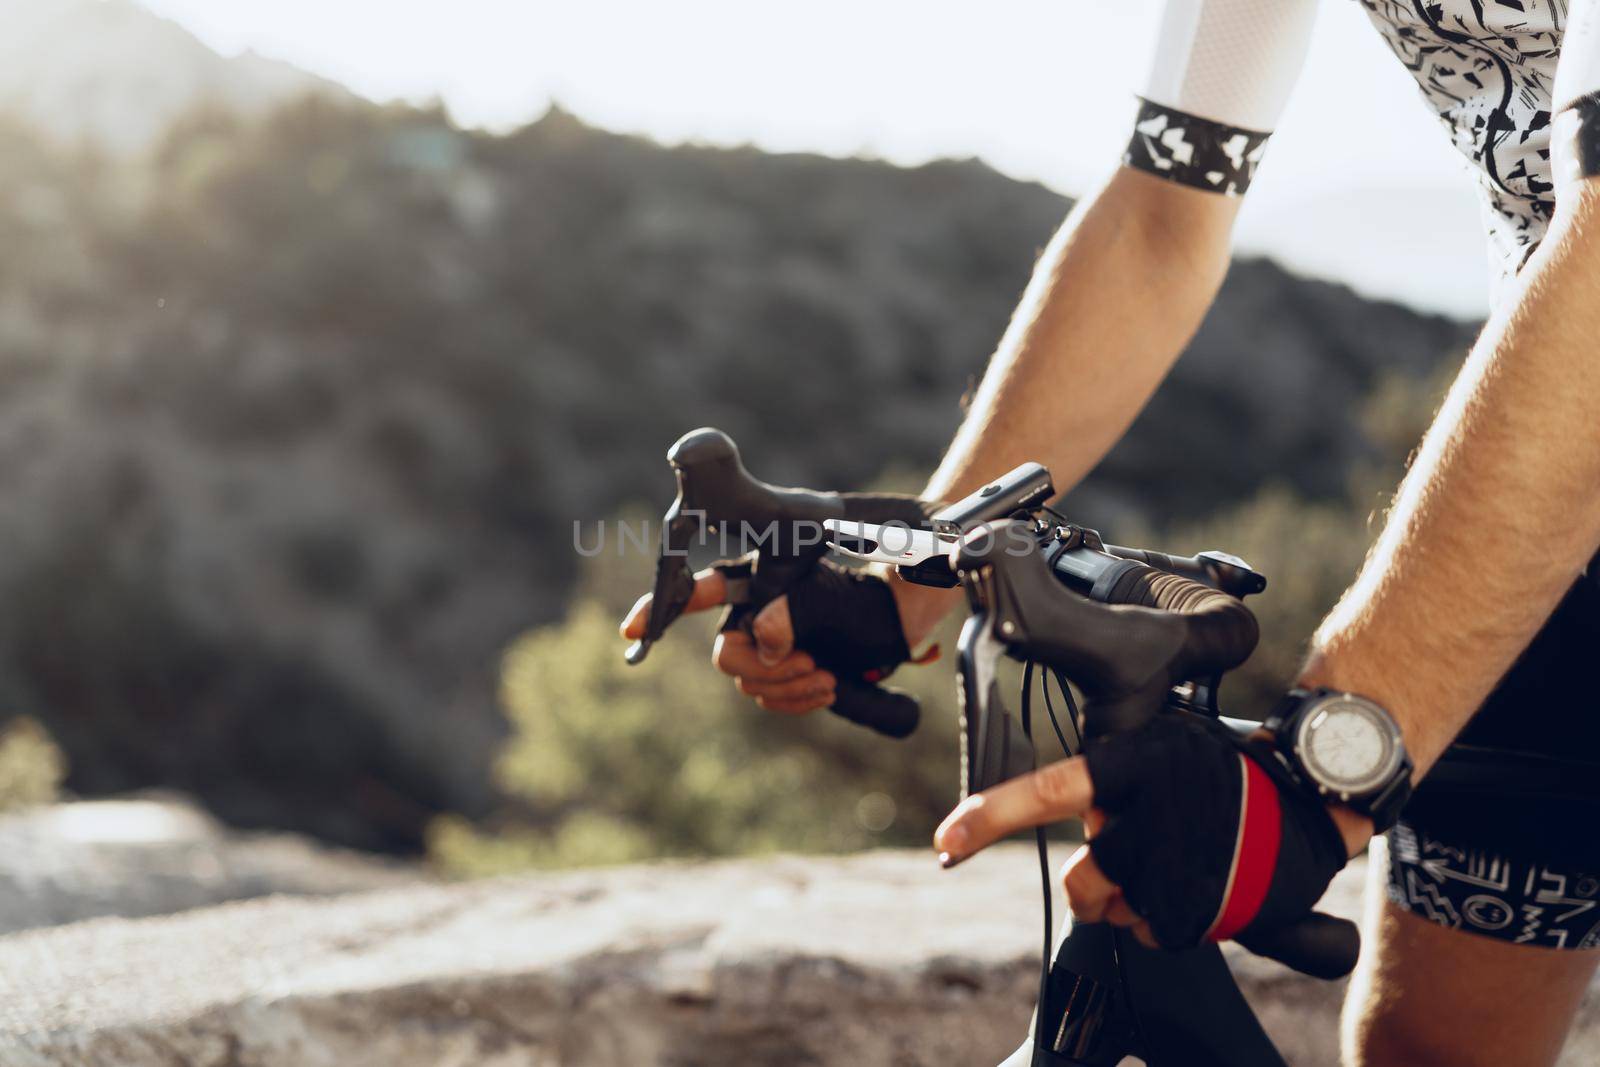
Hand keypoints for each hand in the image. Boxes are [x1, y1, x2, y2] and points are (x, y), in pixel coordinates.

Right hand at [620, 568, 836, 713]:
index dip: (657, 610)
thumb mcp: (825, 600)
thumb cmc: (855, 601)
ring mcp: (759, 649)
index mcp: (748, 584)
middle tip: (810, 662)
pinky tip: (826, 688)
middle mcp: (745, 617)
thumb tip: (762, 642)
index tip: (632, 630)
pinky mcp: (776, 676)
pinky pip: (768, 699)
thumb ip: (789, 614)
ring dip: (791, 686)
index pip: (697, 594)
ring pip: (749, 684)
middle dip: (766, 668)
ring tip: (827, 674)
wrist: (887, 627)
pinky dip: (797, 700)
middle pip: (726, 656)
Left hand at [933, 714, 1353, 951]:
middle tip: (1133, 860)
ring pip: (1113, 911)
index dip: (991, 817)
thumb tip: (1061, 818)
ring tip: (1176, 865)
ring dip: (1131, 901)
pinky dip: (1165, 920)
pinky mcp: (1204, 909)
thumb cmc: (1220, 769)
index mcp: (1133, 763)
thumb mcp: (1160, 750)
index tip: (945, 839)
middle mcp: (1151, 814)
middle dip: (1097, 884)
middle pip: (1086, 880)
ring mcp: (1179, 866)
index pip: (1049, 790)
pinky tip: (1199, 885)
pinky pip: (1151, 934)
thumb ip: (1106, 784)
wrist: (1312, 797)